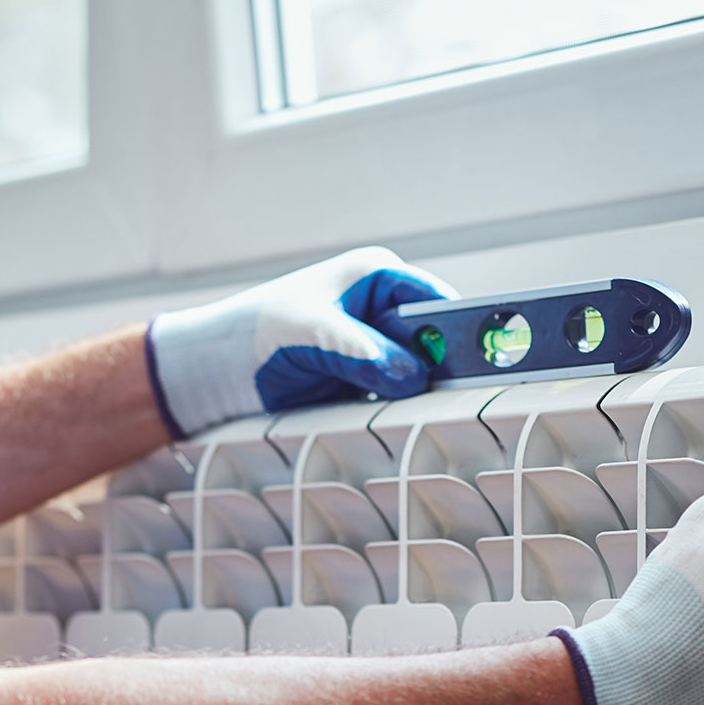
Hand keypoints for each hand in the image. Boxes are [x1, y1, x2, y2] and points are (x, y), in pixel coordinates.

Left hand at [144, 246, 454, 436]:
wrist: (215, 371)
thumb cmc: (256, 334)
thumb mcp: (309, 335)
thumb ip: (360, 351)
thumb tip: (410, 375)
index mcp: (378, 277)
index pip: (439, 303)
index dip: (465, 331)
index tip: (489, 361)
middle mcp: (382, 310)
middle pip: (435, 343)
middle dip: (442, 371)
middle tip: (461, 400)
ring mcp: (373, 349)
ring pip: (417, 375)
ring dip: (420, 397)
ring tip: (433, 418)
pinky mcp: (360, 382)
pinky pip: (394, 398)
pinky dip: (398, 412)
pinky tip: (403, 427)